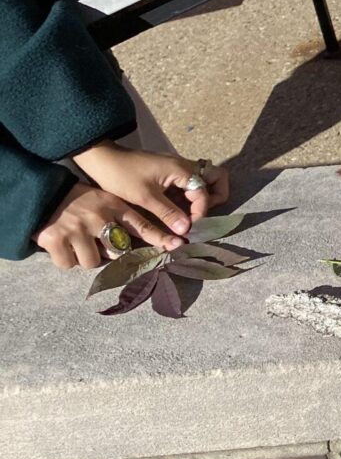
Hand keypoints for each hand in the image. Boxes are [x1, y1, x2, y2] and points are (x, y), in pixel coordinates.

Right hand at [34, 183, 183, 270]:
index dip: (160, 238)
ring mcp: (75, 228)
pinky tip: (63, 246)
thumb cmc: (80, 201)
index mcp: (112, 205)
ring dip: (86, 256)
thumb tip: (148, 242)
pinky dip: (66, 259)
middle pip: (117, 251)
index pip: (141, 225)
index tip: (177, 246)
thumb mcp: (106, 201)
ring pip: (93, 261)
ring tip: (79, 242)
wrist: (44, 194)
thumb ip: (124, 219)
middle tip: (100, 242)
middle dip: (111, 252)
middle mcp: (96, 216)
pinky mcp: (54, 239)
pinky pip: (68, 264)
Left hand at [73, 143, 230, 235]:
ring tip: (190, 215)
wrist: (101, 159)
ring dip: (202, 197)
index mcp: (182, 170)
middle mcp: (185, 167)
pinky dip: (189, 197)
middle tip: (202, 214)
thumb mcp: (145, 197)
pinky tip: (178, 211)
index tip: (188, 229)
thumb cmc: (121, 176)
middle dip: (217, 196)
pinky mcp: (170, 172)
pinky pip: (189, 184)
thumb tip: (187, 230)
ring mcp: (178, 168)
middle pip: (217, 177)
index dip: (200, 213)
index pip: (204, 194)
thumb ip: (168, 213)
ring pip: (204, 180)